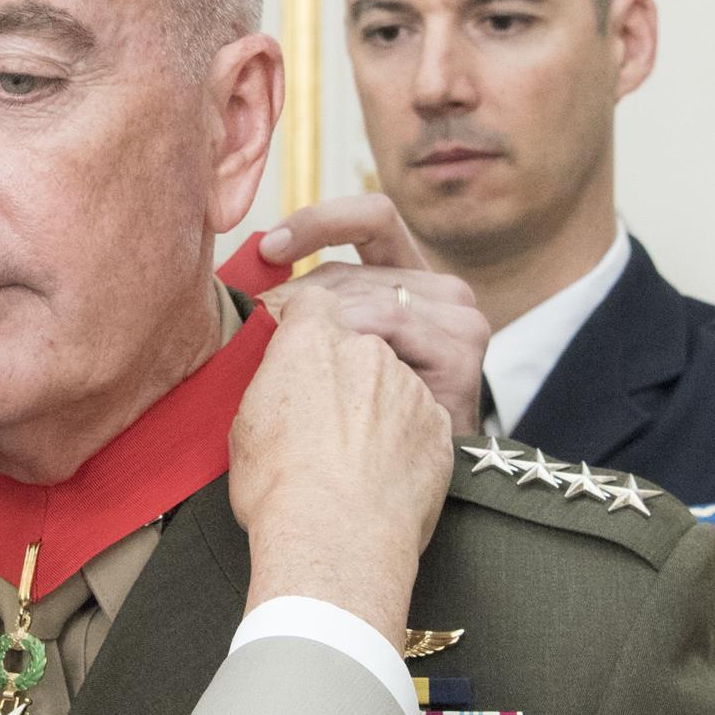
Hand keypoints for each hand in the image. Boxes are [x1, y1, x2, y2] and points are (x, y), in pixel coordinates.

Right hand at [229, 292, 451, 643]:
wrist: (335, 542)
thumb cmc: (277, 488)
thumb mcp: (245, 424)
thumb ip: (271, 379)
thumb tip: (278, 372)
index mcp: (312, 340)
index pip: (314, 298)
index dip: (305, 321)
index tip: (298, 347)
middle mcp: (368, 351)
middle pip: (357, 339)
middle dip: (343, 366)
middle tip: (321, 410)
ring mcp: (409, 386)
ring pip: (391, 380)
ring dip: (375, 402)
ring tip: (350, 453)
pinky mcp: (439, 424)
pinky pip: (419, 418)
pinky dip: (402, 436)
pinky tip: (380, 471)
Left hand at [252, 194, 488, 431]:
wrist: (381, 496)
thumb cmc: (343, 429)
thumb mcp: (325, 350)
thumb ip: (305, 309)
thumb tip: (252, 277)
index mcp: (408, 279)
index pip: (371, 218)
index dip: (318, 222)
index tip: (267, 250)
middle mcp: (441, 291)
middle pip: (352, 270)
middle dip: (296, 299)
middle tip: (254, 329)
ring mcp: (459, 318)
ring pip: (367, 295)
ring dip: (318, 326)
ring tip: (285, 365)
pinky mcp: (462, 350)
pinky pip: (390, 321)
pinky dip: (350, 339)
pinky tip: (330, 371)